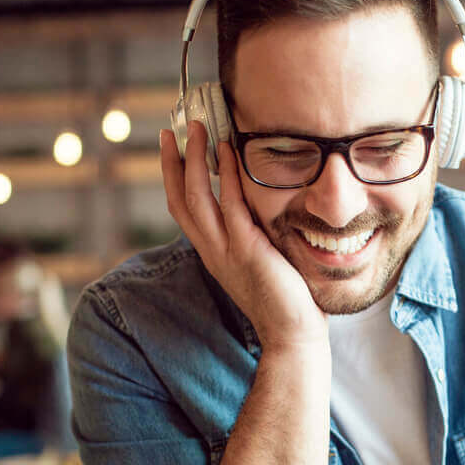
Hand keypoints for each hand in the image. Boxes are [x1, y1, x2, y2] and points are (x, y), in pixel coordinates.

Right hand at [160, 124, 325, 350]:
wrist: (292, 336)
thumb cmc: (286, 301)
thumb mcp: (261, 262)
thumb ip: (254, 236)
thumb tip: (264, 206)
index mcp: (213, 254)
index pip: (182, 209)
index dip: (173, 176)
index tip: (172, 146)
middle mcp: (212, 251)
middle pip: (180, 198)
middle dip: (175, 161)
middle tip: (174, 127)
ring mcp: (226, 251)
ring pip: (198, 197)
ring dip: (196, 159)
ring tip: (198, 128)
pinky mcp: (247, 251)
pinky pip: (232, 206)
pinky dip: (228, 175)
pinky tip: (229, 151)